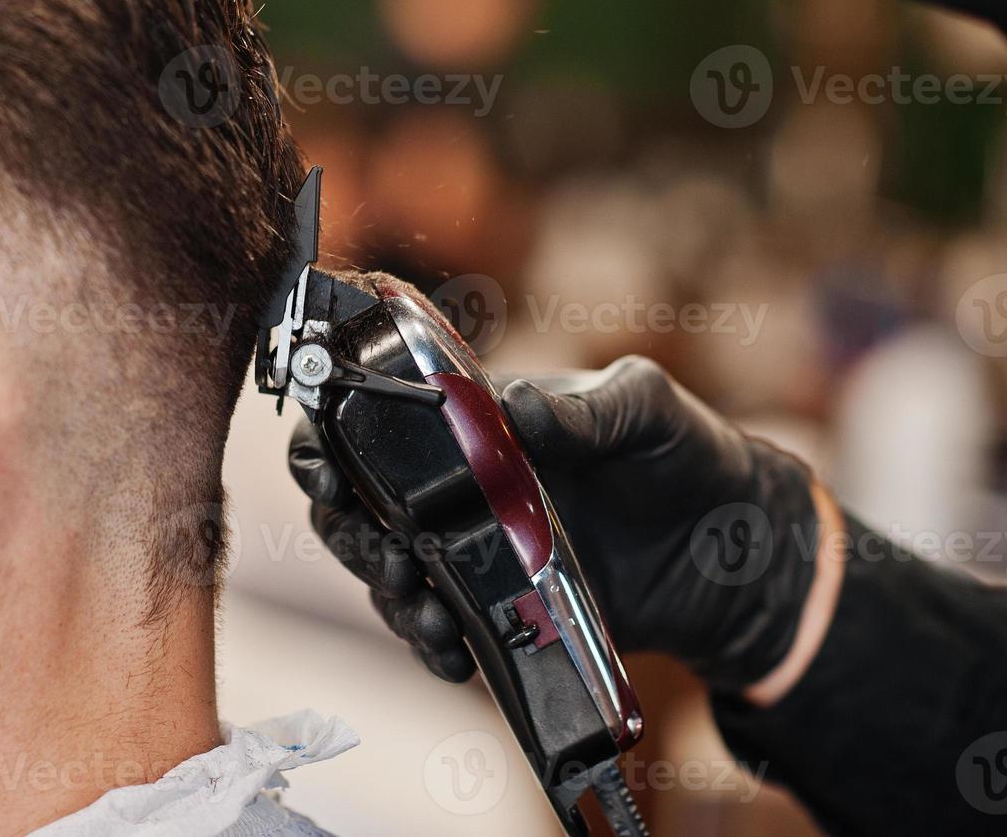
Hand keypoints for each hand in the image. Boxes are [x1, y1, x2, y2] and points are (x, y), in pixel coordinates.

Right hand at [289, 355, 822, 693]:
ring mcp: (473, 548)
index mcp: (474, 419)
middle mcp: (457, 483)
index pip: (373, 417)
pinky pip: (441, 625)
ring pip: (389, 572)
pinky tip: (453, 656)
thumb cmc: (688, 453)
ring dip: (389, 596)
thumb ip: (590, 407)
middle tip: (388, 559)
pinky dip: (432, 643)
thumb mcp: (647, 410)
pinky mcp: (499, 606)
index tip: (326, 473)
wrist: (736, 551)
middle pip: (359, 505)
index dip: (328, 439)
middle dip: (350, 533)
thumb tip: (518, 408)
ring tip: (428, 617)